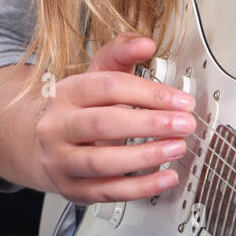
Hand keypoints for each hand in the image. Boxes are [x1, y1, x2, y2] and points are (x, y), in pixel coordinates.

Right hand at [35, 32, 197, 202]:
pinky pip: (108, 191)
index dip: (149, 93)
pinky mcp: (71, 189)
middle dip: (150, 123)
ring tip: (177, 148)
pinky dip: (141, 187)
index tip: (181, 100)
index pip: (108, 87)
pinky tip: (166, 177)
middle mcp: (56, 127)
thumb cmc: (81, 110)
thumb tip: (145, 43)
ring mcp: (60, 160)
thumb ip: (121, 54)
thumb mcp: (97, 76)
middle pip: (104, 124)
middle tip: (184, 124)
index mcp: (65, 93)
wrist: (51, 147)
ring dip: (146, 156)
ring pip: (103, 162)